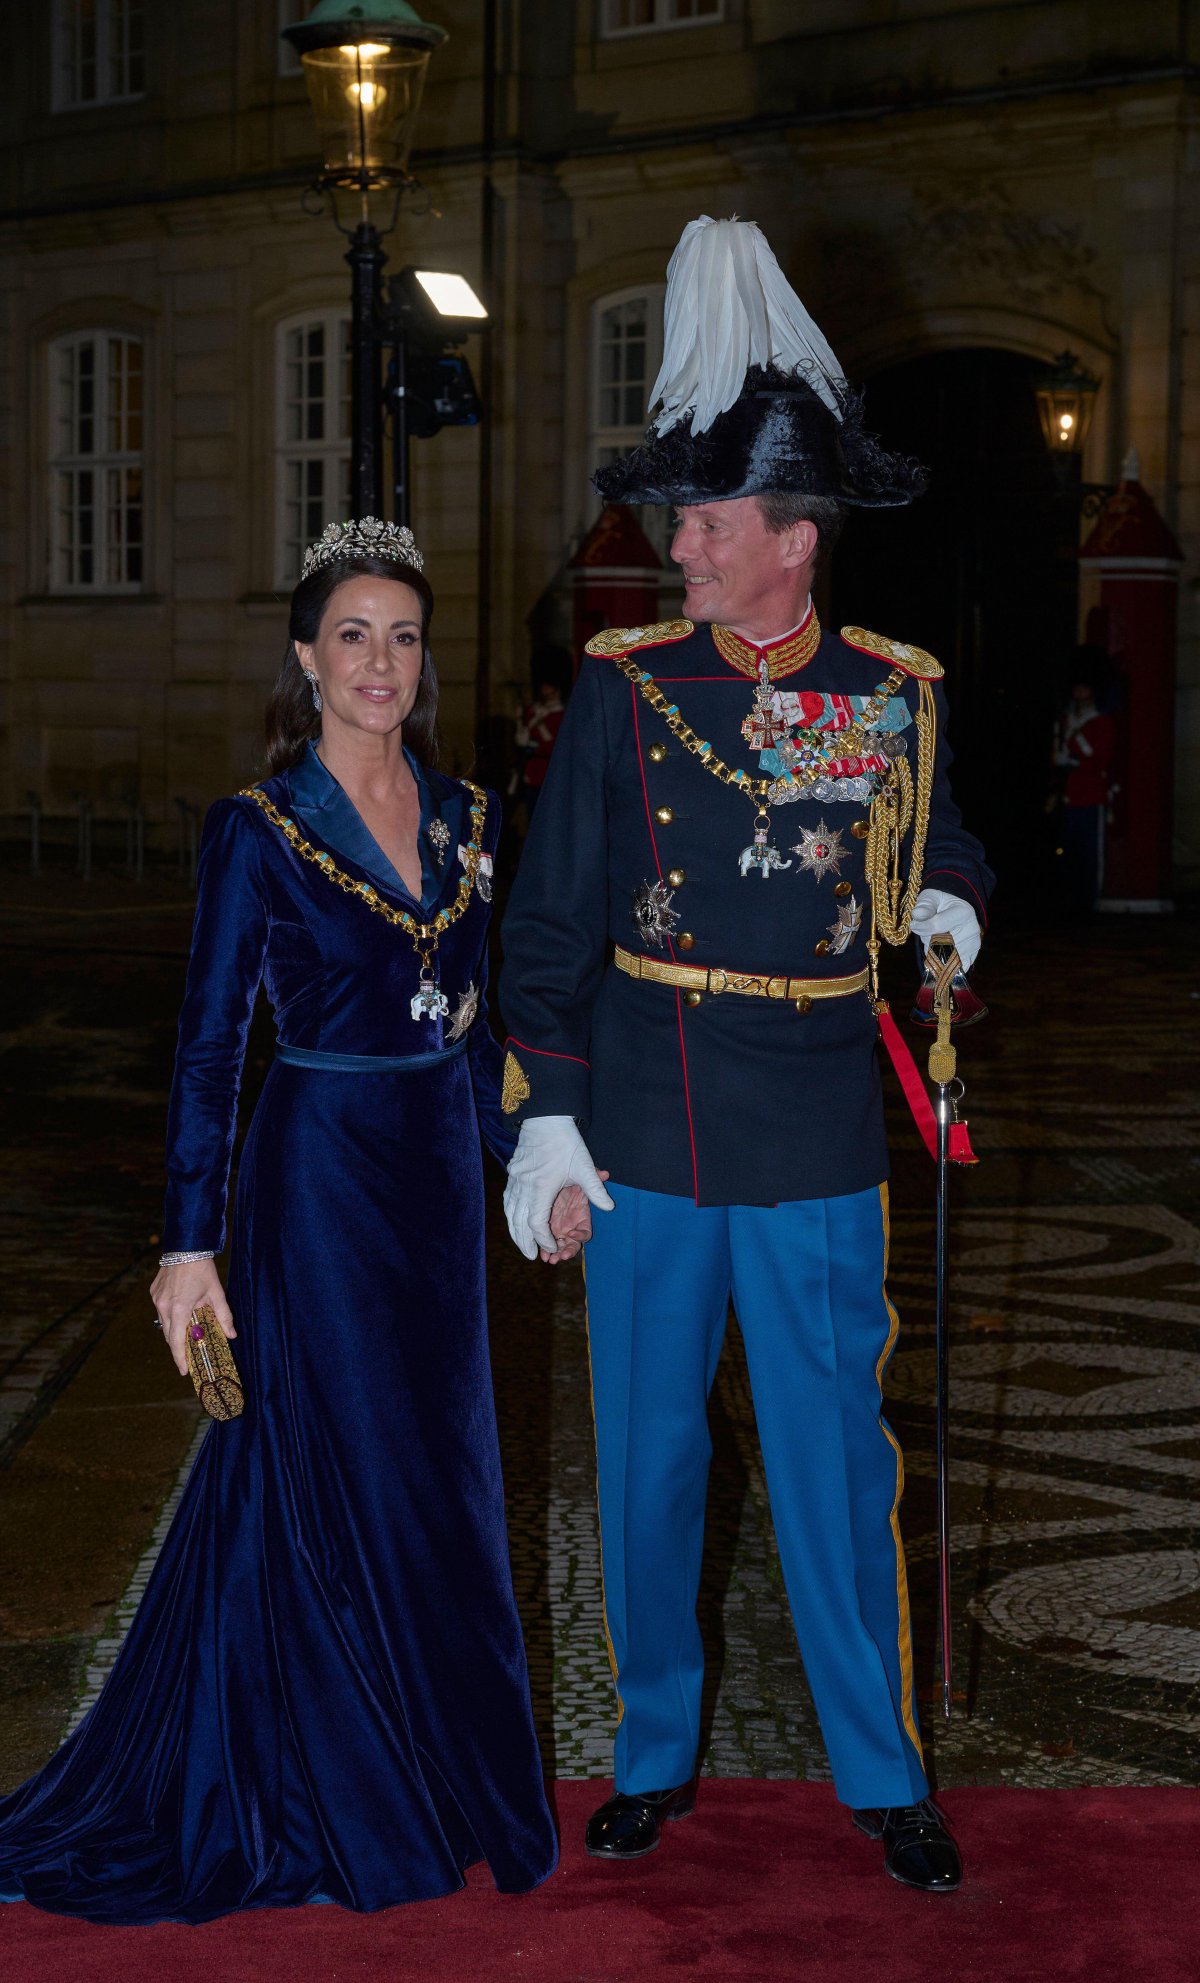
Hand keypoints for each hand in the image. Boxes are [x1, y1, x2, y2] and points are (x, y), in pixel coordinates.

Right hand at [149, 1260, 234, 1376]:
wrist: (186, 1246)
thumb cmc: (202, 1269)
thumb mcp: (216, 1293)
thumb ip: (224, 1316)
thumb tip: (232, 1334)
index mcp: (179, 1309)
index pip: (177, 1341)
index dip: (180, 1358)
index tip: (184, 1371)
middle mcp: (163, 1306)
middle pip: (169, 1335)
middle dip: (178, 1346)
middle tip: (188, 1355)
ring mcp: (156, 1299)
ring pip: (163, 1323)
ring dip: (174, 1330)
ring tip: (187, 1333)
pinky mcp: (154, 1292)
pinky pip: (161, 1310)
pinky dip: (170, 1316)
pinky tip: (181, 1312)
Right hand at [504, 1116, 614, 1260]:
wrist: (545, 1118)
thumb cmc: (565, 1142)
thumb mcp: (584, 1166)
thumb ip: (595, 1188)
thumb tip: (609, 1207)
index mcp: (541, 1188)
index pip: (536, 1223)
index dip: (542, 1239)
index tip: (550, 1247)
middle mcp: (524, 1186)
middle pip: (518, 1222)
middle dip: (524, 1242)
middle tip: (531, 1256)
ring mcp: (515, 1180)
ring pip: (510, 1212)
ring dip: (514, 1231)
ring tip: (521, 1243)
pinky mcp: (512, 1173)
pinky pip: (507, 1199)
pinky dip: (510, 1214)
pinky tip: (514, 1219)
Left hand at [540, 1175, 610, 1263]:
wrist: (553, 1178)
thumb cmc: (570, 1179)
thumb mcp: (580, 1177)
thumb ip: (592, 1178)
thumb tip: (605, 1173)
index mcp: (582, 1218)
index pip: (585, 1232)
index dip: (581, 1236)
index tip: (572, 1234)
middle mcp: (572, 1227)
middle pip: (573, 1244)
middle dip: (568, 1251)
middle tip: (562, 1256)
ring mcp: (560, 1230)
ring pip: (560, 1247)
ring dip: (556, 1254)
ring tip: (551, 1259)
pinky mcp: (548, 1230)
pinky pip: (547, 1243)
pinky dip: (545, 1249)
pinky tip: (542, 1255)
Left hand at [911, 888, 980, 972]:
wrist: (957, 909)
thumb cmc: (941, 903)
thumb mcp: (931, 898)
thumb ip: (924, 905)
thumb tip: (917, 915)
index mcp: (963, 913)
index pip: (937, 925)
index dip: (922, 927)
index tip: (914, 925)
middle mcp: (972, 929)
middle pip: (940, 944)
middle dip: (928, 940)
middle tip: (928, 932)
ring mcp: (973, 944)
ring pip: (944, 957)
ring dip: (934, 951)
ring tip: (936, 938)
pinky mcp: (972, 955)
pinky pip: (953, 965)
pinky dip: (942, 961)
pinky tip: (940, 951)